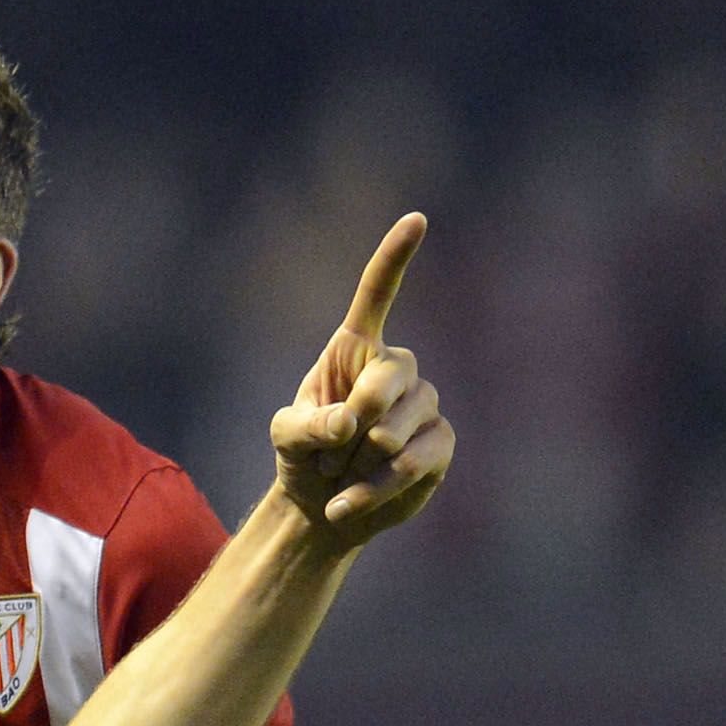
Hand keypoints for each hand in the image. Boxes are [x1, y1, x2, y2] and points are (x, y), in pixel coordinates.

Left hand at [269, 215, 451, 547]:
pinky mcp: (438, 443)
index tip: (416, 220)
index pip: (377, 295)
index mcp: (355, 349)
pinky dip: (376, 487)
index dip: (395, 258)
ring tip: (339, 476)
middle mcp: (395, 369)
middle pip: (391, 376)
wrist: (322, 506)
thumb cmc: (304, 457)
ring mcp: (422, 404)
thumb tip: (350, 424)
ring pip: (401, 425)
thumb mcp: (288, 436)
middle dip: (359, 416)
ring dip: (361, 461)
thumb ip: (307, 426)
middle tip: (333, 450)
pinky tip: (347, 503)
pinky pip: (414, 460)